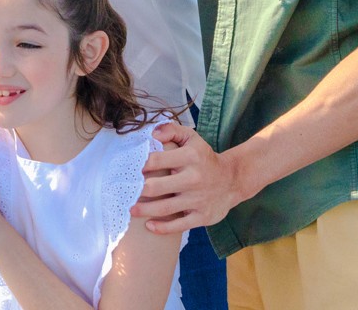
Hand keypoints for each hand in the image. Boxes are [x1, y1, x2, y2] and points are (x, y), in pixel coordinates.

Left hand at [131, 123, 245, 233]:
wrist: (232, 180)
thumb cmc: (204, 158)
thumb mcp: (192, 139)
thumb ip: (171, 130)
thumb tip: (152, 133)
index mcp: (190, 157)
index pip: (156, 160)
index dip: (139, 165)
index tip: (127, 170)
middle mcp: (194, 178)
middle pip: (157, 187)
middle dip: (137, 190)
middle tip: (124, 192)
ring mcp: (197, 199)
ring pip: (164, 208)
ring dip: (144, 210)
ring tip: (130, 209)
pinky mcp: (202, 217)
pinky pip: (178, 226)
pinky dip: (162, 227)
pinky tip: (149, 226)